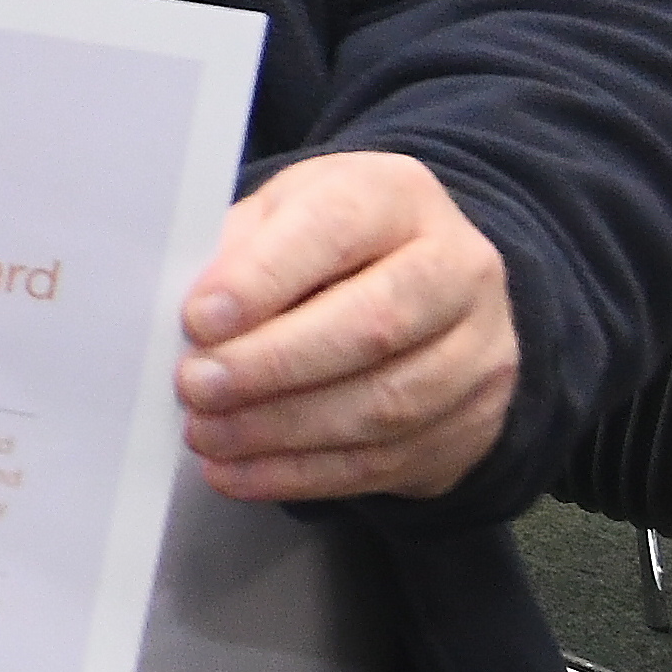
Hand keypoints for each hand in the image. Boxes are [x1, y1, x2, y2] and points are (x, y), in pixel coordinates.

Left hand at [176, 152, 515, 504]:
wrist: (420, 289)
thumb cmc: (326, 246)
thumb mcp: (279, 216)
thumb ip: (237, 252)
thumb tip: (191, 320)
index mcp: (398, 198)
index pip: (336, 229)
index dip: (264, 278)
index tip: (198, 319)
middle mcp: (460, 268)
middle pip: (374, 325)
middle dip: (272, 364)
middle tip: (196, 386)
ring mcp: (479, 350)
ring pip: (384, 404)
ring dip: (279, 429)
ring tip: (207, 433)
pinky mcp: (474, 420)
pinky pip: (384, 461)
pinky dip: (298, 474)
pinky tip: (237, 472)